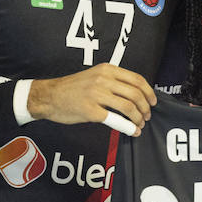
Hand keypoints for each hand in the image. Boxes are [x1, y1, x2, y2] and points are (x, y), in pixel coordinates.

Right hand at [27, 63, 156, 134]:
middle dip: (145, 108)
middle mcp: (103, 80)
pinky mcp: (90, 111)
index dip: (149, 92)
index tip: (152, 102)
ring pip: (128, 107)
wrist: (49, 96)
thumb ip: (113, 81)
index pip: (137, 79)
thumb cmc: (72, 88)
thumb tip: (135, 94)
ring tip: (139, 125)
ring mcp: (96, 95)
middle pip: (135, 94)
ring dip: (138, 118)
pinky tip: (131, 131)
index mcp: (107, 70)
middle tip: (146, 116)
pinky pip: (115, 120)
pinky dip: (127, 127)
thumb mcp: (94, 76)